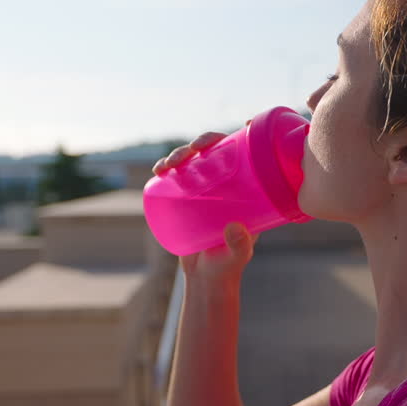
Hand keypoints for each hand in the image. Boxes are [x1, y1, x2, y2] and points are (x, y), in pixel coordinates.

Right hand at [153, 131, 260, 282]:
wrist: (205, 280)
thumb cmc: (227, 267)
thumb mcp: (237, 256)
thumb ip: (239, 245)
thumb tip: (235, 228)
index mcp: (246, 192)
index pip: (247, 157)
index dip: (244, 137)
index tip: (242, 125)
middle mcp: (226, 186)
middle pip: (216, 152)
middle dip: (202, 142)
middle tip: (193, 149)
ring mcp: (204, 191)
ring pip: (193, 161)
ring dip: (180, 153)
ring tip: (170, 164)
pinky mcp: (185, 199)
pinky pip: (175, 177)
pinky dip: (165, 169)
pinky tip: (159, 170)